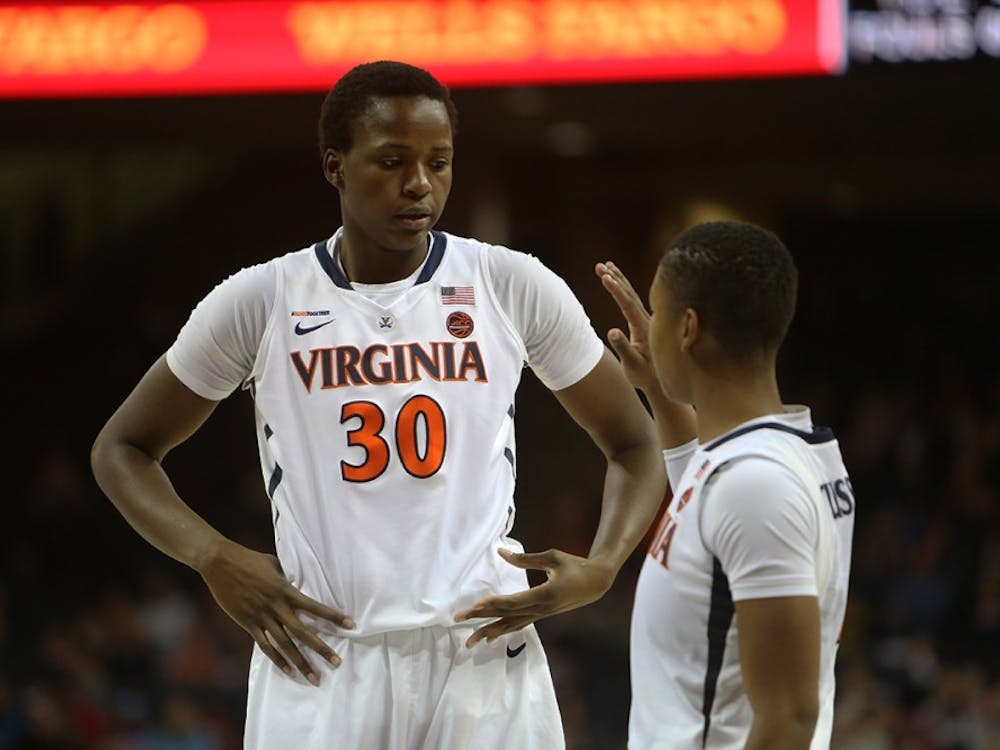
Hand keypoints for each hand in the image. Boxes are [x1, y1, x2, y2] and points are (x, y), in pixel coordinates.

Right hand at [198, 540, 353, 684]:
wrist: (220, 562)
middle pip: (303, 632)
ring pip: (285, 644)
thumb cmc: (249, 558)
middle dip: (321, 648)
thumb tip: (297, 582)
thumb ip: (287, 578)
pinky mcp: (248, 623)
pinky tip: (289, 671)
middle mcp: (276, 606)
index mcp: (285, 590)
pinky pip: (265, 646)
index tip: (350, 624)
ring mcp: (261, 616)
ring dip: (300, 661)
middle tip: (336, 662)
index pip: (315, 606)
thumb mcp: (274, 564)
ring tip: (314, 677)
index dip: (333, 616)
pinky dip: (277, 660)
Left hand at [454, 548, 615, 646]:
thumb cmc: (575, 565)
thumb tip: (501, 552)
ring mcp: (541, 614)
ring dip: (489, 631)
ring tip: (469, 641)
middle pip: (506, 616)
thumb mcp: (552, 557)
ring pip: (511, 625)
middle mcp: (541, 609)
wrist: (596, 582)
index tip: (476, 606)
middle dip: (481, 618)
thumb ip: (525, 558)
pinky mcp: (541, 615)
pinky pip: (518, 625)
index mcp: (545, 594)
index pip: (514, 602)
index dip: (494, 604)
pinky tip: (490, 637)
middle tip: (458, 619)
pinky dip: (503, 630)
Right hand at [595, 261, 658, 393]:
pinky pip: (633, 300)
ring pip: (632, 294)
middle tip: (600, 265)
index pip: (627, 303)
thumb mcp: (632, 364)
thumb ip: (623, 347)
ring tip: (606, 266)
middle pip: (630, 293)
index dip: (615, 289)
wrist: (662, 382)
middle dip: (615, 278)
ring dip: (619, 279)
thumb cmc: (646, 375)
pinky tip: (618, 283)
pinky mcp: (644, 322)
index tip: (604, 276)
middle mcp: (647, 320)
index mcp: (644, 327)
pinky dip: (624, 289)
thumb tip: (612, 331)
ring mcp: (647, 320)